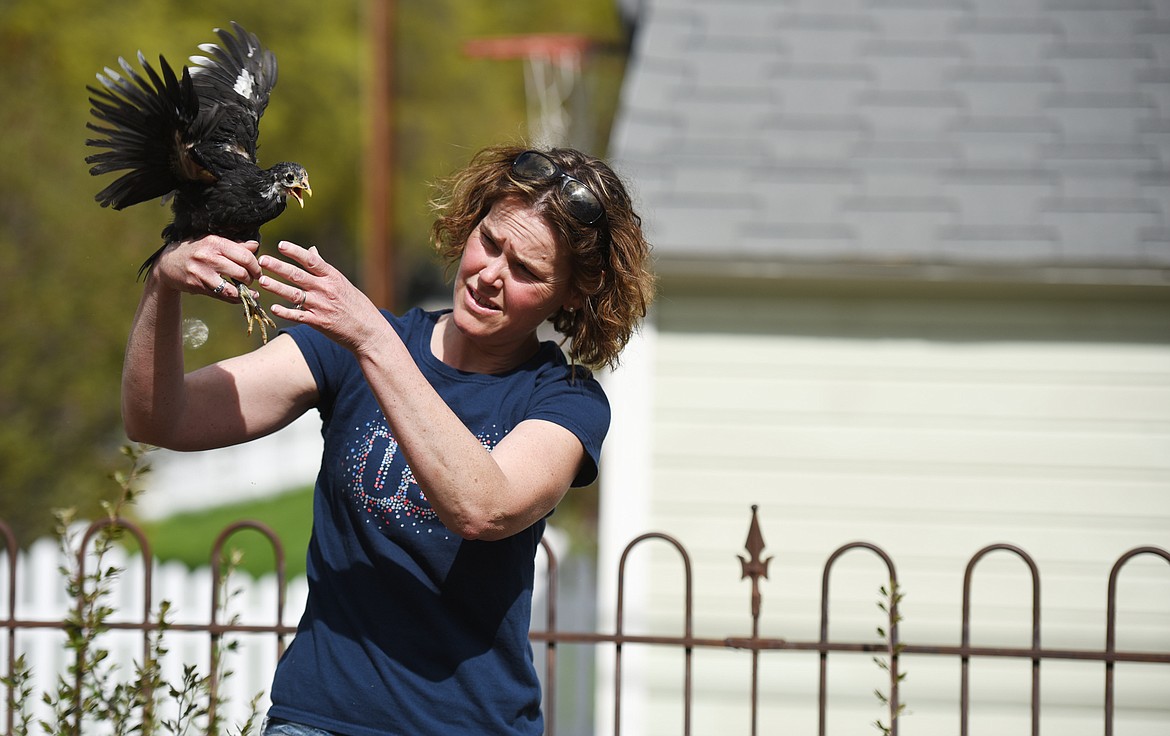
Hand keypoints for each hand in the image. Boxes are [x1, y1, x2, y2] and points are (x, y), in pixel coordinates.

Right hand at [150, 236, 262, 302]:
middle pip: (242, 272)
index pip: (245, 255)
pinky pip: (223, 296)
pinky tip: (240, 296)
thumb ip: (234, 244)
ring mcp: (203, 273)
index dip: (255, 265)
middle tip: (253, 279)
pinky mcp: (199, 286)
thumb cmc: (195, 250)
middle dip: (252, 278)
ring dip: (245, 291)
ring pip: (233, 288)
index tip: (258, 269)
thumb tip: (255, 245)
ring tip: (250, 290)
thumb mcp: (212, 242)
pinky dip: (235, 298)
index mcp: (215, 242)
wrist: (168, 264)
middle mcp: (208, 257)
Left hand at [258, 241, 387, 352]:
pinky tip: (274, 308)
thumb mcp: (342, 283)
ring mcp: (322, 307)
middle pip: (298, 275)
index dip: (295, 252)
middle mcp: (326, 290)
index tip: (280, 245)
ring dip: (277, 287)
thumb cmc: (356, 305)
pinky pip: (299, 316)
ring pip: (294, 294)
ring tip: (262, 281)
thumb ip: (323, 268)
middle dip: (279, 267)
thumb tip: (311, 250)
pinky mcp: (319, 323)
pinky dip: (286, 312)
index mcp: (333, 277)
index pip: (312, 261)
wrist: (369, 331)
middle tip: (262, 260)